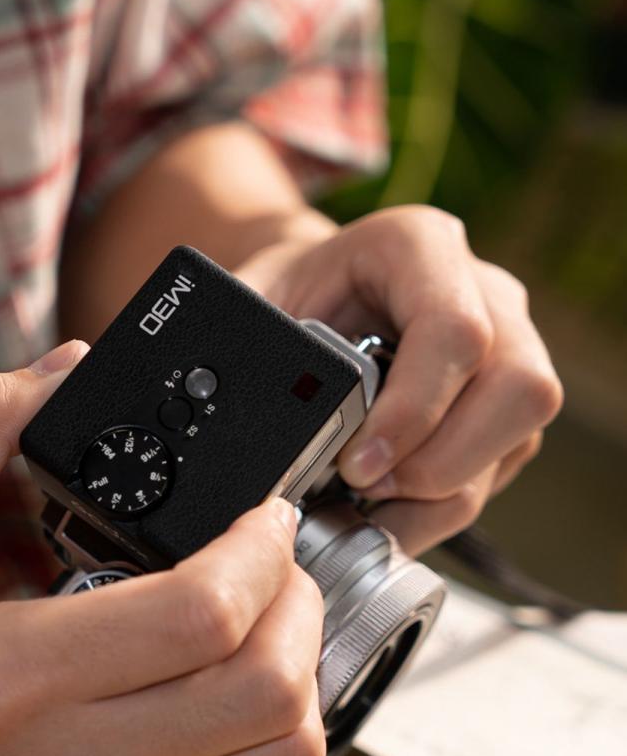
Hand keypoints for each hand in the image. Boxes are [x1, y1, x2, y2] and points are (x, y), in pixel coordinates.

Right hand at [0, 340, 324, 755]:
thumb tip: (64, 372)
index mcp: (9, 676)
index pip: (201, 613)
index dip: (260, 548)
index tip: (265, 513)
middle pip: (263, 690)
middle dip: (297, 602)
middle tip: (275, 560)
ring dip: (298, 673)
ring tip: (267, 620)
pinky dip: (269, 748)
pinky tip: (233, 698)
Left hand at [235, 205, 563, 554]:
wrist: (316, 293)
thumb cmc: (291, 292)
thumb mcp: (257, 300)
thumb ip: (248, 343)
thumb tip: (233, 413)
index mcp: (419, 247)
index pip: (454, 330)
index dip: (413, 410)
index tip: (356, 464)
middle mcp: (482, 289)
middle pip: (519, 387)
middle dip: (442, 463)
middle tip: (369, 490)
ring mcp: (508, 342)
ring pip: (522, 432)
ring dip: (446, 492)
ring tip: (372, 509)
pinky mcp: (505, 397)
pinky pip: (503, 461)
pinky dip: (446, 502)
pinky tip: (391, 509)